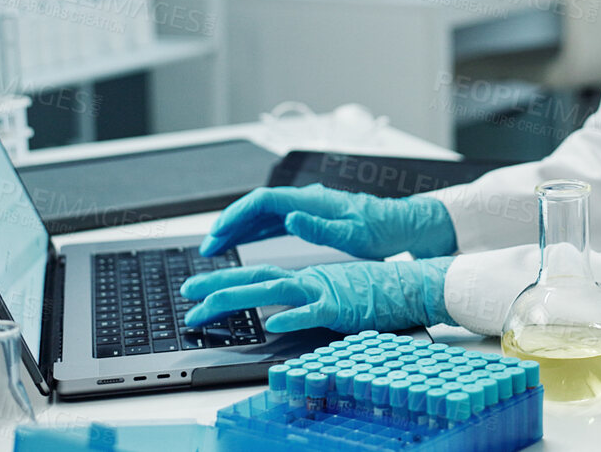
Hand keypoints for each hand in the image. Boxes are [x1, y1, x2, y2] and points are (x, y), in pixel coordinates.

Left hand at [180, 258, 455, 332]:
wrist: (413, 284)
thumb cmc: (378, 293)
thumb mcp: (335, 295)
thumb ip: (307, 301)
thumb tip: (280, 315)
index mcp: (307, 277)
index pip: (259, 277)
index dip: (226, 282)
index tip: (198, 291)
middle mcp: (309, 279)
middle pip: (255, 279)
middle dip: (216, 288)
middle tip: (186, 297)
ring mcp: (324, 291)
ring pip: (273, 291)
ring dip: (237, 299)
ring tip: (208, 310)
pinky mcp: (342, 307)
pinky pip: (314, 312)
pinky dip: (293, 316)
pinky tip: (273, 324)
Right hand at [199, 184, 457, 259]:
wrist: (405, 225)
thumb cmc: (383, 229)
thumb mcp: (354, 234)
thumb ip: (320, 227)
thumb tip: (290, 218)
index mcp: (312, 201)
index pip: (262, 202)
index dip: (236, 216)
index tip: (217, 234)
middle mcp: (306, 200)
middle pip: (257, 207)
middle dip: (229, 224)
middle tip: (208, 247)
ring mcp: (308, 208)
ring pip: (263, 216)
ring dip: (239, 230)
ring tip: (217, 248)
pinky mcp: (312, 218)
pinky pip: (274, 224)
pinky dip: (255, 234)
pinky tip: (244, 246)